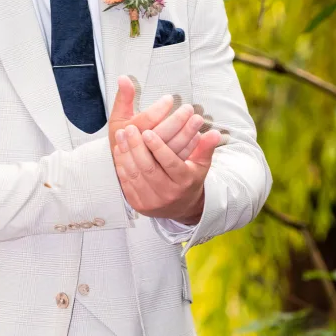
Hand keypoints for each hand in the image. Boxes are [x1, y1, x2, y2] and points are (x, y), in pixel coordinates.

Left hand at [109, 74, 222, 218]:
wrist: (180, 207)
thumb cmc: (190, 179)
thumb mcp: (201, 165)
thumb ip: (206, 147)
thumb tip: (216, 132)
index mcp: (184, 182)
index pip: (170, 164)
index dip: (158, 148)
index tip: (148, 132)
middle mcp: (167, 193)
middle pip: (148, 168)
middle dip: (137, 147)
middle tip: (130, 128)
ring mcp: (151, 201)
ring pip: (135, 174)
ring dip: (126, 153)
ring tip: (121, 134)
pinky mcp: (138, 204)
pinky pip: (126, 182)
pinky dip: (121, 164)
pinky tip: (118, 149)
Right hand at [109, 75, 202, 163]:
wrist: (125, 166)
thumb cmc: (124, 137)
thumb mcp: (119, 117)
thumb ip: (123, 97)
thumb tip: (123, 77)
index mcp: (130, 134)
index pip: (146, 121)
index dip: (158, 109)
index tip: (169, 99)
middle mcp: (141, 148)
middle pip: (161, 134)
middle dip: (177, 120)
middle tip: (189, 108)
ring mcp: (154, 160)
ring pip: (172, 147)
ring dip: (187, 133)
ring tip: (197, 118)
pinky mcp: (164, 167)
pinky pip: (179, 157)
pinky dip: (190, 146)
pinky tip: (197, 135)